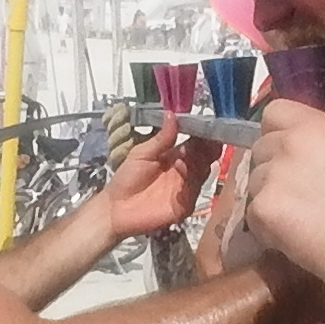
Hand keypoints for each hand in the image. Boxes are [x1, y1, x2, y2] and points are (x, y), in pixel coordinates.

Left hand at [103, 114, 216, 240]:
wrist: (116, 208)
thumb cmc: (127, 179)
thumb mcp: (142, 154)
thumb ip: (161, 139)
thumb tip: (172, 114)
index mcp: (176, 156)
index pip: (196, 143)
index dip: (202, 134)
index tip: (207, 124)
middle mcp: (185, 171)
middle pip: (204, 157)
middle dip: (207, 147)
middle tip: (208, 138)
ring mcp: (187, 188)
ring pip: (202, 172)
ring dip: (199, 161)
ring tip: (190, 153)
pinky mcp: (185, 205)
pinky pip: (193, 192)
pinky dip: (191, 181)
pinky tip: (183, 171)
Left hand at [244, 100, 324, 289]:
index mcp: (315, 127)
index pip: (275, 111)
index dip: (280, 130)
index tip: (292, 150)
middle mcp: (287, 144)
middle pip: (260, 148)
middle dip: (274, 167)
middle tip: (299, 192)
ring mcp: (270, 177)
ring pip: (255, 182)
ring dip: (270, 197)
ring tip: (301, 219)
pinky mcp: (261, 210)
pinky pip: (253, 215)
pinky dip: (268, 227)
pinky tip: (294, 237)